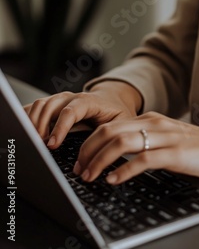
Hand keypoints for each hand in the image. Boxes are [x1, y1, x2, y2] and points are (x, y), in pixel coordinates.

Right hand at [24, 81, 141, 147]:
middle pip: (50, 106)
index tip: (52, 144)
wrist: (114, 98)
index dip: (59, 128)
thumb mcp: (121, 122)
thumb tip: (101, 153)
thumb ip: (111, 133)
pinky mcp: (54, 104)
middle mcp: (72, 97)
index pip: (70, 111)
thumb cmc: (118, 112)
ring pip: (41, 105)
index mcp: (89, 101)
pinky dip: (27, 116)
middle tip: (38, 146)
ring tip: (32, 141)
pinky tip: (23, 130)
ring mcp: (61, 99)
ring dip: (32, 122)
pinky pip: (36, 107)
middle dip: (41, 126)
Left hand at [73, 112, 198, 184]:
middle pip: (109, 131)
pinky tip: (114, 180)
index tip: (81, 160)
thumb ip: (149, 143)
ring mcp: (167, 137)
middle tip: (78, 170)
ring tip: (90, 176)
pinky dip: (123, 170)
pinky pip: (143, 159)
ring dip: (99, 161)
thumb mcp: (171, 141)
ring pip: (121, 142)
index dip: (90, 142)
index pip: (111, 125)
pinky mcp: (177, 153)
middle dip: (87, 151)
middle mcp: (157, 124)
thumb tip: (121, 157)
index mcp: (153, 120)